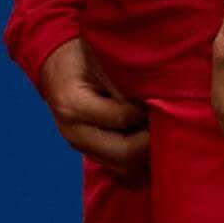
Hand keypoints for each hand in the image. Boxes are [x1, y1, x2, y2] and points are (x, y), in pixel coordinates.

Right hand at [36, 36, 150, 173]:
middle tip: (168, 124)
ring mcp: (79, 146)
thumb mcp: (103, 59)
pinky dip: (137, 157)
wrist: (55, 62)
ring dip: (145, 154)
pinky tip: (148, 140)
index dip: (147, 110)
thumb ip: (126, 83)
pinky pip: (118, 166)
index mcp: (74, 106)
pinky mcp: (87, 151)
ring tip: (159, 132)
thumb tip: (158, 103)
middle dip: (151, 141)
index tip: (162, 99)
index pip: (124, 118)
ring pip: (123, 167)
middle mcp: (73, 132)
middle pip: (124, 154)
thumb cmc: (81, 55)